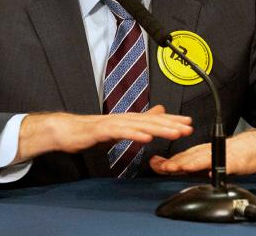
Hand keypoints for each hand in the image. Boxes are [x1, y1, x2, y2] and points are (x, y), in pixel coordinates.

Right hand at [15, 105, 192, 162]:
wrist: (67, 131)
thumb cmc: (92, 131)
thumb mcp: (118, 128)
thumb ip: (135, 124)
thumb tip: (151, 117)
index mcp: (128, 120)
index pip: (154, 120)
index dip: (172, 120)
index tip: (189, 123)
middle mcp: (123, 118)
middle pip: (151, 120)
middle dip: (171, 124)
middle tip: (188, 127)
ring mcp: (113, 123)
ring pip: (139, 125)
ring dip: (158, 128)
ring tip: (174, 132)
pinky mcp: (102, 131)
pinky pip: (121, 133)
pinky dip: (134, 134)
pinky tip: (146, 137)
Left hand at [149, 129, 255, 176]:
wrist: (254, 147)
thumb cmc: (228, 153)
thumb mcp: (205, 157)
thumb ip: (188, 163)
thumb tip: (165, 166)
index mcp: (199, 151)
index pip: (181, 156)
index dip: (167, 161)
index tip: (153, 163)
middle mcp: (208, 151)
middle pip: (190, 157)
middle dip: (176, 162)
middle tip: (163, 166)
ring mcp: (222, 155)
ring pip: (206, 158)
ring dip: (193, 163)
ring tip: (182, 167)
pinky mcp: (236, 160)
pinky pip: (226, 164)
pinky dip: (218, 166)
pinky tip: (212, 170)